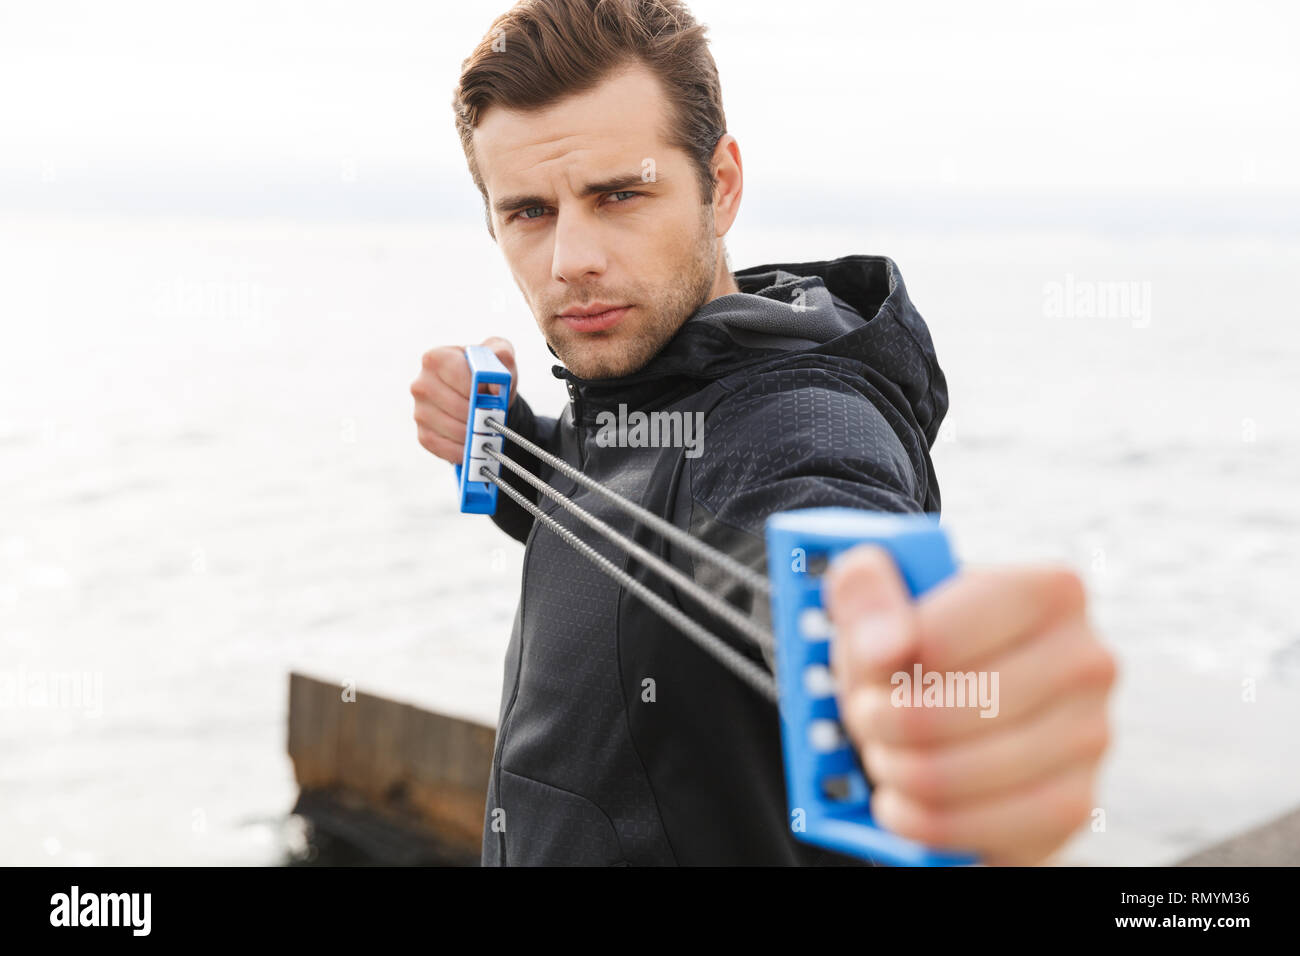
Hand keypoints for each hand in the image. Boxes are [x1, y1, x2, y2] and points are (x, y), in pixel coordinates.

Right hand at [411, 336, 517, 463]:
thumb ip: (502, 355)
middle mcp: (421, 384)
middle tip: (494, 417)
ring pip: (451, 428)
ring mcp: (420, 411)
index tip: (492, 396)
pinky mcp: (424, 435)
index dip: (478, 389)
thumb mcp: (499, 355)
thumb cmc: (487, 373)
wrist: (479, 395)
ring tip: (487, 428)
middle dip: (479, 414)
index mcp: (436, 359)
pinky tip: (475, 443)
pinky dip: (464, 449)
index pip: (458, 376)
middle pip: (455, 405)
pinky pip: (444, 447)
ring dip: (474, 432)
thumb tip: (496, 383)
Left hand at [824, 546, 1116, 865]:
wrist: (945, 714)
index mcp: (1049, 591)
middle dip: (892, 721)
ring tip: (883, 756)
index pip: (953, 633)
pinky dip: (926, 820)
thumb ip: (863, 591)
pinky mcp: (1075, 803)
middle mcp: (1086, 660)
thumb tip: (887, 648)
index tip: (870, 671)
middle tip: (867, 719)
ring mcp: (1090, 735)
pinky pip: (989, 825)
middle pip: (967, 703)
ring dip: (902, 771)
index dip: (894, 660)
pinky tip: (902, 802)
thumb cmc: (912, 648)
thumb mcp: (875, 601)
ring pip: (971, 770)